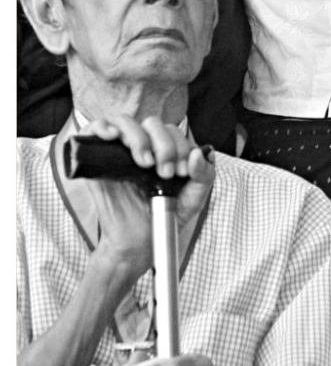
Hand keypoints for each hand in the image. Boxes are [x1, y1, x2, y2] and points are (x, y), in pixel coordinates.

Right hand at [78, 115, 214, 283]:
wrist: (138, 243)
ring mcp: (118, 152)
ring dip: (138, 138)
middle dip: (164, 145)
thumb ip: (204, 175)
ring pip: (124, 122)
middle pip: (151, 123)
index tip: (180, 172)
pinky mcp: (96, 160)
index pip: (172, 131)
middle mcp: (141, 146)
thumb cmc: (162, 217)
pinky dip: (101, 126)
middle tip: (165, 172)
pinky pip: (92, 130)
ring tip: (144, 162)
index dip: (180, 147)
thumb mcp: (193, 197)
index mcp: (164, 150)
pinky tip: (112, 137)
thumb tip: (199, 153)